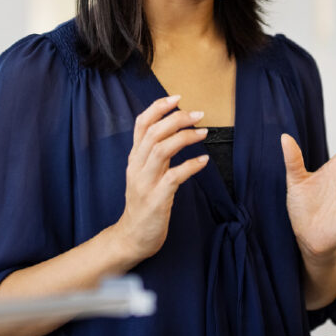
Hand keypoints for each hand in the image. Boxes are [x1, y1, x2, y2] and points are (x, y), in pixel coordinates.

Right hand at [115, 95, 209, 261]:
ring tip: (204, 132)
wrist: (132, 237)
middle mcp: (136, 167)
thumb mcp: (145, 174)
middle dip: (176, 119)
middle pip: (153, 133)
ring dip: (184, 138)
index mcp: (134, 159)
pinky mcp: (156, 200)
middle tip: (199, 114)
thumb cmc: (143, 204)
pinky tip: (204, 161)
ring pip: (161, 150)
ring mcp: (145, 183)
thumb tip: (174, 131)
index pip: (141, 124)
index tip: (177, 98)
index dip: (158, 108)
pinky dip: (190, 166)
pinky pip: (173, 177)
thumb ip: (155, 154)